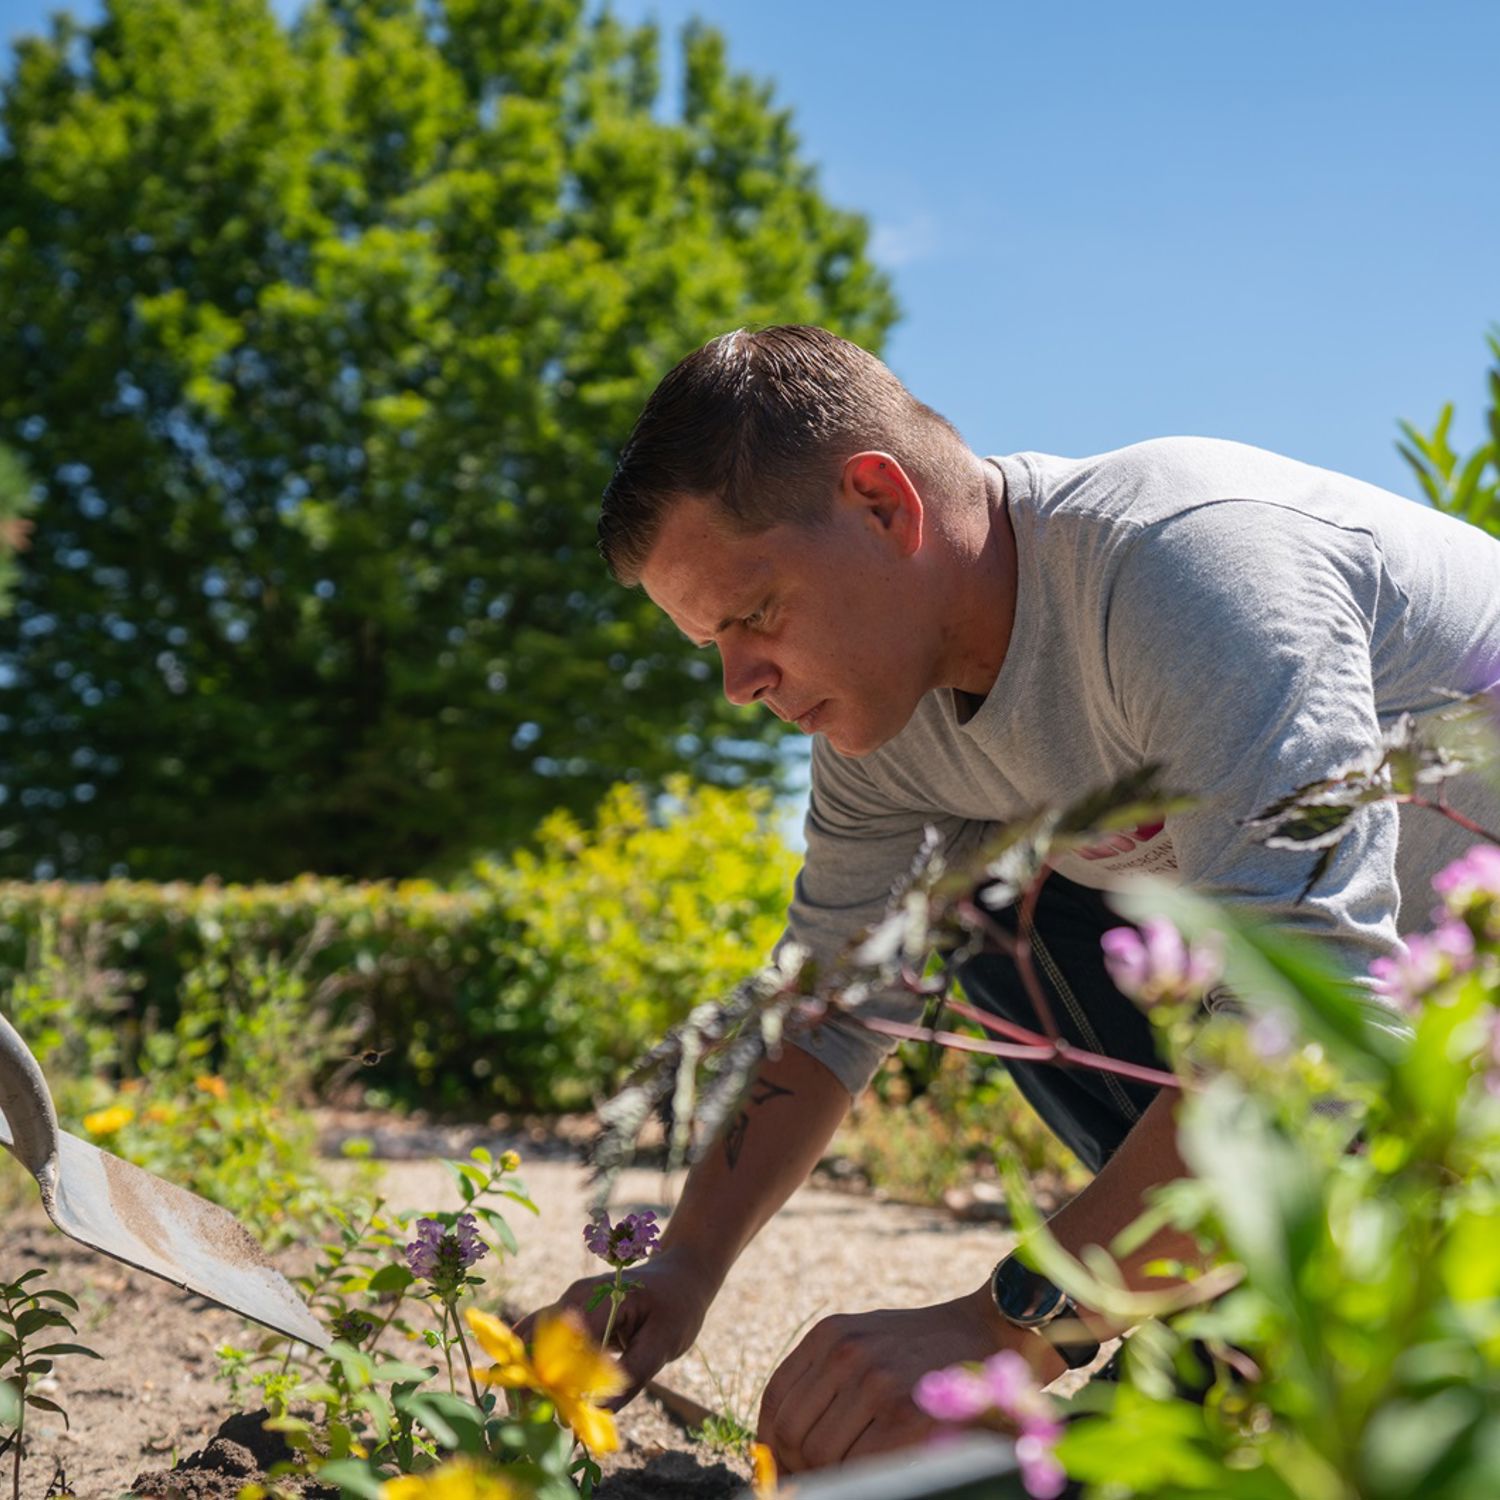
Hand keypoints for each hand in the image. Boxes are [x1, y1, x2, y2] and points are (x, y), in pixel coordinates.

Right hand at [513, 1245, 714, 1408]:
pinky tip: (538, 1395)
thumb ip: (633, 1373)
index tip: (558, 1414)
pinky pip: (544, 1341)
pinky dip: (538, 1368)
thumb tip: (601, 1411)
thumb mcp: (663, 1342)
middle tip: (534, 1419)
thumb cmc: (676, 1306)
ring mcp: (570, 1305)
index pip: (562, 1345)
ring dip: (528, 1375)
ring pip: (532, 1340)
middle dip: (529, 1380)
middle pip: (535, 1340)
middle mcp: (575, 1299)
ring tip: (530, 1413)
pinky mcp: (572, 1316)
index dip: (555, 1381)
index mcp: (597, 1300)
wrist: (680, 1276)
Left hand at [756, 1283, 1063, 1473]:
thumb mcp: (867, 1343)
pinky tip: (884, 1466)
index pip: (775, 1402)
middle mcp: (847, 1353)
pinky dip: (867, 1476)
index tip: (784, 1470)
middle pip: (793, 1434)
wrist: (995, 1332)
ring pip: (822, 1456)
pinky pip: (863, 1466)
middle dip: (801, 1468)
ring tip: (860, 1469)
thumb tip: (780, 1452)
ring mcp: (878, 1383)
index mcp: (831, 1335)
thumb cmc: (928, 1349)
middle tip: (823, 1479)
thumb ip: (827, 1383)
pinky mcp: (909, 1415)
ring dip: (835, 1475)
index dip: (772, 1447)